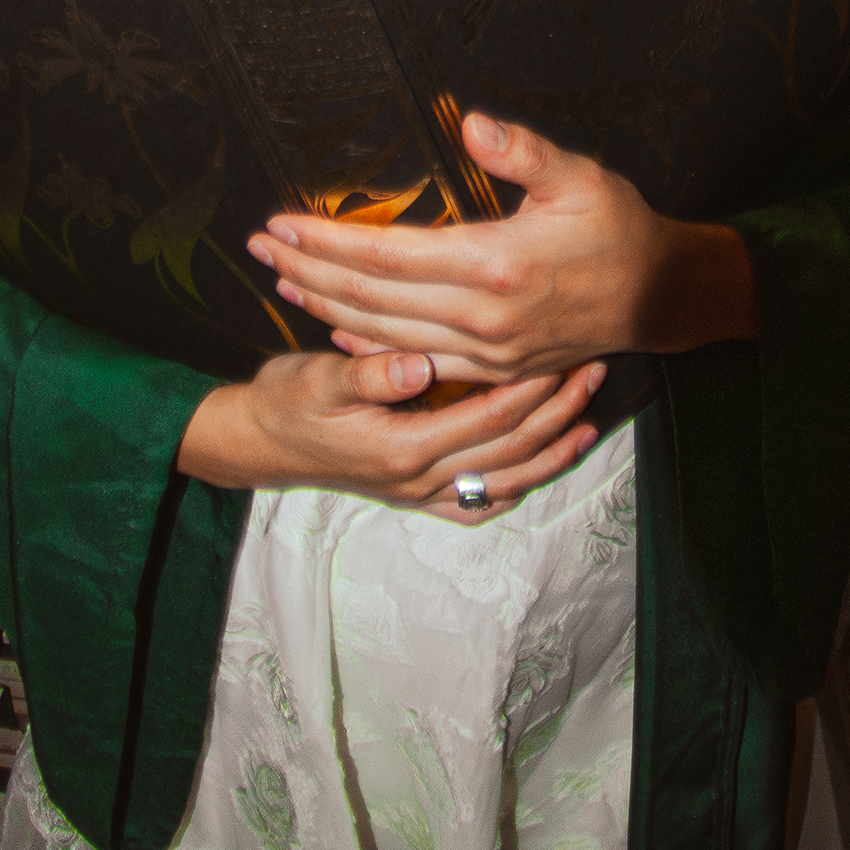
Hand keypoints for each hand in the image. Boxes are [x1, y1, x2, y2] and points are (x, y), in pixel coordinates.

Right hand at [176, 343, 605, 519]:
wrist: (257, 443)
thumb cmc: (287, 402)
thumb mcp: (318, 379)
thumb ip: (370, 373)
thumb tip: (419, 366)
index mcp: (401, 449)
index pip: (487, 415)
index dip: (530, 383)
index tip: (561, 347)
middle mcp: (418, 481)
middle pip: (509, 449)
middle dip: (556, 411)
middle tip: (592, 371)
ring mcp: (420, 494)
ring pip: (505, 480)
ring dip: (550, 451)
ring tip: (588, 418)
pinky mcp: (416, 497)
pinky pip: (479, 502)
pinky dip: (517, 484)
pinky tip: (542, 463)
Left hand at [246, 111, 757, 385]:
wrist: (661, 298)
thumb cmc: (620, 229)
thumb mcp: (580, 177)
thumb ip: (523, 151)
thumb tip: (471, 121)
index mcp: (494, 265)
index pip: (385, 256)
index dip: (326, 241)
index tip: (281, 223)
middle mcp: (481, 317)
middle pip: (370, 298)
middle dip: (307, 271)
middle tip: (260, 249)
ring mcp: (485, 351)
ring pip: (383, 335)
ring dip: (326, 309)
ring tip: (283, 283)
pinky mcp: (493, 369)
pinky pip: (416, 362)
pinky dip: (369, 346)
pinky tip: (338, 330)